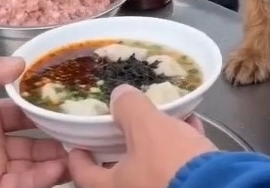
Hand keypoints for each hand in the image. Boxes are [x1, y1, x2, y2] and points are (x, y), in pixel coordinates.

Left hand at [0, 56, 68, 187]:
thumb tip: (23, 62)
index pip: (23, 111)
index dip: (44, 107)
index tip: (68, 101)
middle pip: (33, 141)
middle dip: (56, 137)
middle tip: (81, 131)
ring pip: (32, 164)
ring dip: (54, 159)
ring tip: (77, 152)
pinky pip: (21, 185)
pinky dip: (41, 180)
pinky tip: (58, 170)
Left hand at [69, 86, 215, 187]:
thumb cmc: (170, 162)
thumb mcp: (147, 126)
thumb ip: (129, 108)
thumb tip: (118, 96)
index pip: (83, 175)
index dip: (78, 157)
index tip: (78, 142)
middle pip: (119, 171)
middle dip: (122, 144)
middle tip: (122, 123)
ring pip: (150, 168)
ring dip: (155, 143)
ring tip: (163, 116)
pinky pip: (175, 169)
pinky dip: (179, 149)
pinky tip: (191, 125)